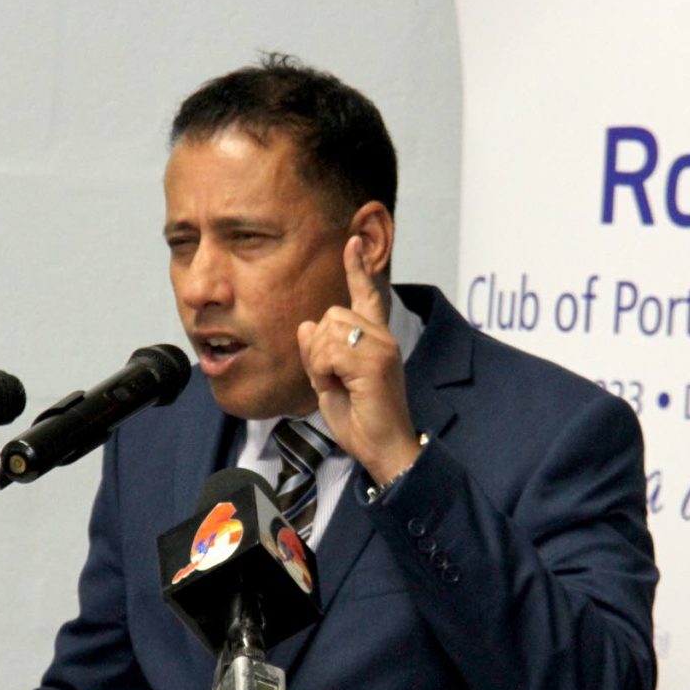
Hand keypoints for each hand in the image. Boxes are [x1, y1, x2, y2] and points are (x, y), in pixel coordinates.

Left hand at [296, 236, 419, 483]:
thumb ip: (317, 354)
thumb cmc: (360, 420)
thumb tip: (306, 325)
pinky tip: (341, 388)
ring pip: (328, 331)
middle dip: (318, 348)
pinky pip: (330, 352)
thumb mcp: (328, 383)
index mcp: (375, 340)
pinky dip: (324, 372)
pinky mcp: (375, 362)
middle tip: (332, 379)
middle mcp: (382, 337)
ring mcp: (381, 347)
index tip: (352, 241)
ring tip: (339, 385)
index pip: (366, 296)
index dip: (357, 269)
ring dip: (321, 362)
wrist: (382, 448)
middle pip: (331, 315)